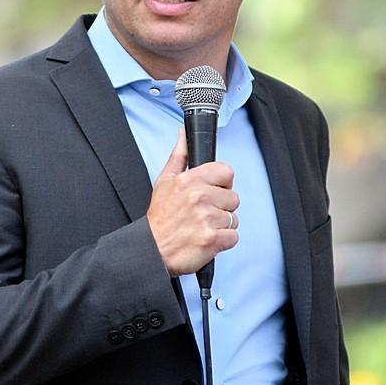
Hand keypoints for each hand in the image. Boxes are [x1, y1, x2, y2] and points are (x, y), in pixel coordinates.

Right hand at [146, 128, 238, 275]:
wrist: (152, 250)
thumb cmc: (159, 218)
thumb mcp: (164, 182)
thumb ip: (179, 156)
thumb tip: (183, 135)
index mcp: (189, 180)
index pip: (226, 171)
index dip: (221, 184)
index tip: (212, 192)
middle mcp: (199, 197)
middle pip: (233, 197)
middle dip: (221, 207)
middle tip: (202, 214)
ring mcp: (206, 218)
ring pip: (233, 218)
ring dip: (221, 225)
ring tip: (202, 227)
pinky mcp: (212, 239)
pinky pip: (233, 236)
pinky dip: (223, 241)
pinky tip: (207, 239)